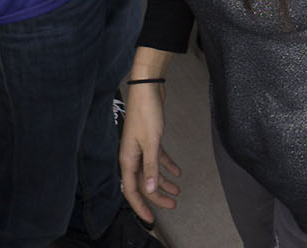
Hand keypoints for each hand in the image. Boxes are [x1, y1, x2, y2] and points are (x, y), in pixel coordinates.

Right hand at [118, 87, 180, 222]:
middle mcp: (132, 156)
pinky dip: (167, 166)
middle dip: (157, 196)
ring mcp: (140, 148)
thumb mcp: (151, 143)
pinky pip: (158, 158)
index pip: (132, 190)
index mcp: (128, 159)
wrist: (148, 88)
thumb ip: (150, 167)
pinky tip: (178, 172)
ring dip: (164, 182)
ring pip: (151, 172)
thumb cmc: (146, 113)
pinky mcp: (150, 140)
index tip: (150, 219)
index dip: (141, 206)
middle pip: (143, 183)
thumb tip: (148, 190)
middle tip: (173, 205)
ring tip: (178, 191)